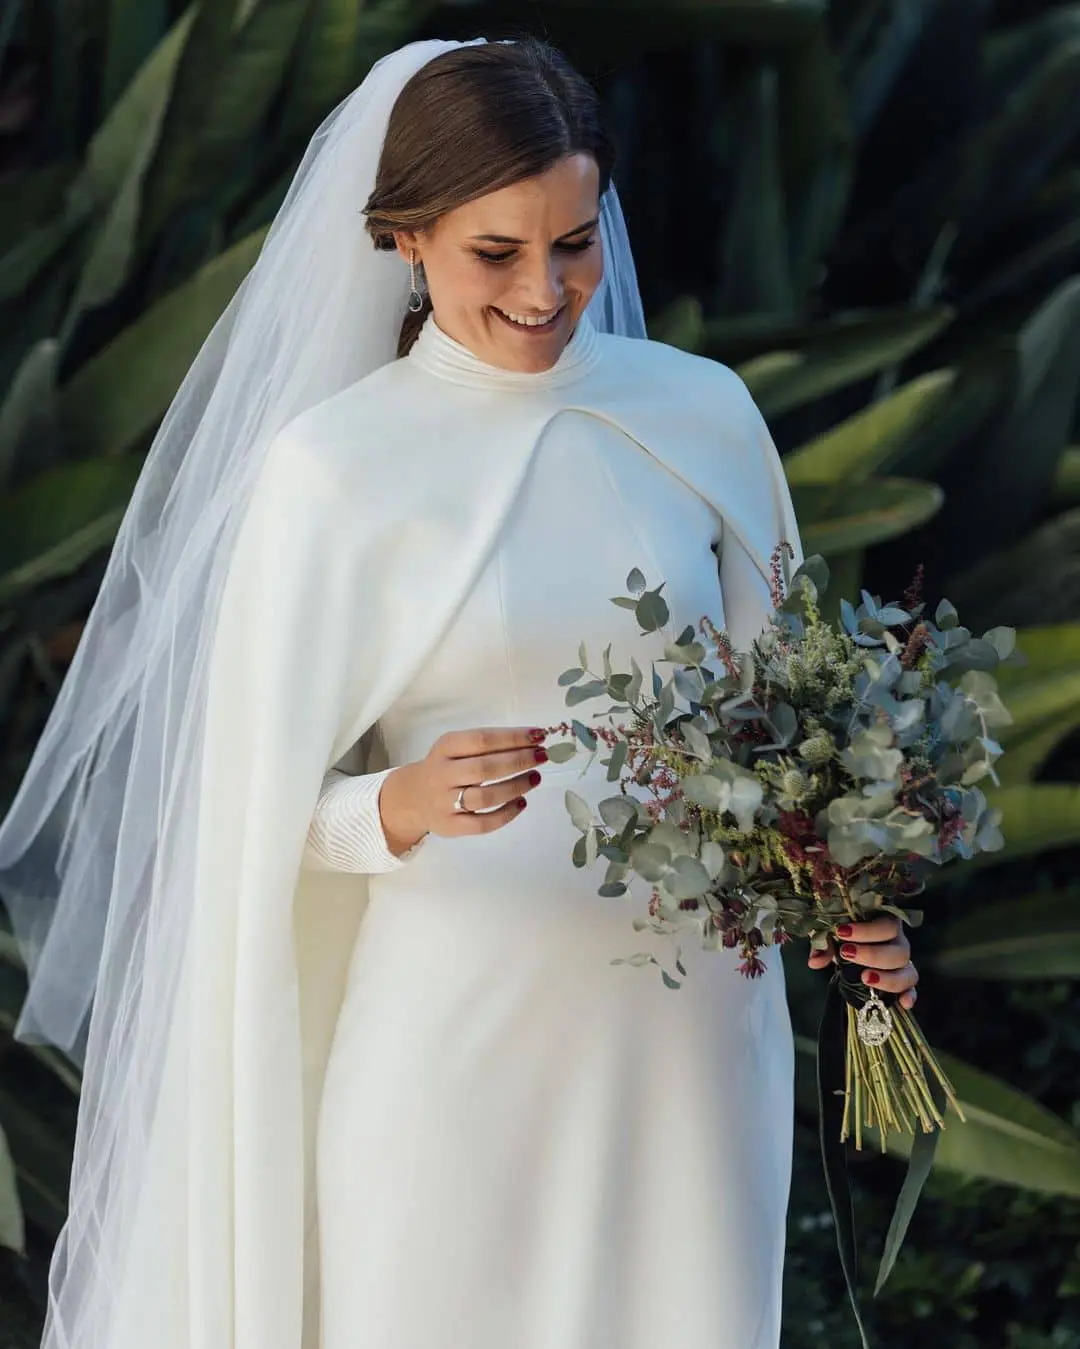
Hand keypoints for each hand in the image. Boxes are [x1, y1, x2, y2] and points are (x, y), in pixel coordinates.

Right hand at [379, 726, 547, 854]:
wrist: (413, 797)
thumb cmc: (445, 767)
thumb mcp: (455, 748)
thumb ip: (486, 745)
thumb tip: (531, 741)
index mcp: (444, 747)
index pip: (482, 740)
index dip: (513, 738)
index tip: (538, 736)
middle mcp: (442, 774)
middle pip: (485, 768)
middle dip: (519, 761)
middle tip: (541, 756)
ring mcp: (444, 802)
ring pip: (485, 797)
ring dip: (516, 786)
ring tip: (535, 778)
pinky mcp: (450, 826)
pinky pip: (483, 823)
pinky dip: (506, 813)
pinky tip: (522, 802)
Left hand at [807, 916, 918, 1010]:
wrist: (847, 945)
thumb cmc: (841, 934)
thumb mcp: (830, 933)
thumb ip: (823, 943)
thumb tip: (814, 962)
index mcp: (885, 923)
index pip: (887, 925)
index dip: (867, 931)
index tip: (841, 933)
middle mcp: (899, 943)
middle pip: (900, 950)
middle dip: (873, 954)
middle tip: (847, 954)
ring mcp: (903, 964)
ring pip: (908, 972)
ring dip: (888, 978)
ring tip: (865, 978)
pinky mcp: (903, 982)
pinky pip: (912, 989)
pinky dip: (910, 996)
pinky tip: (902, 1003)